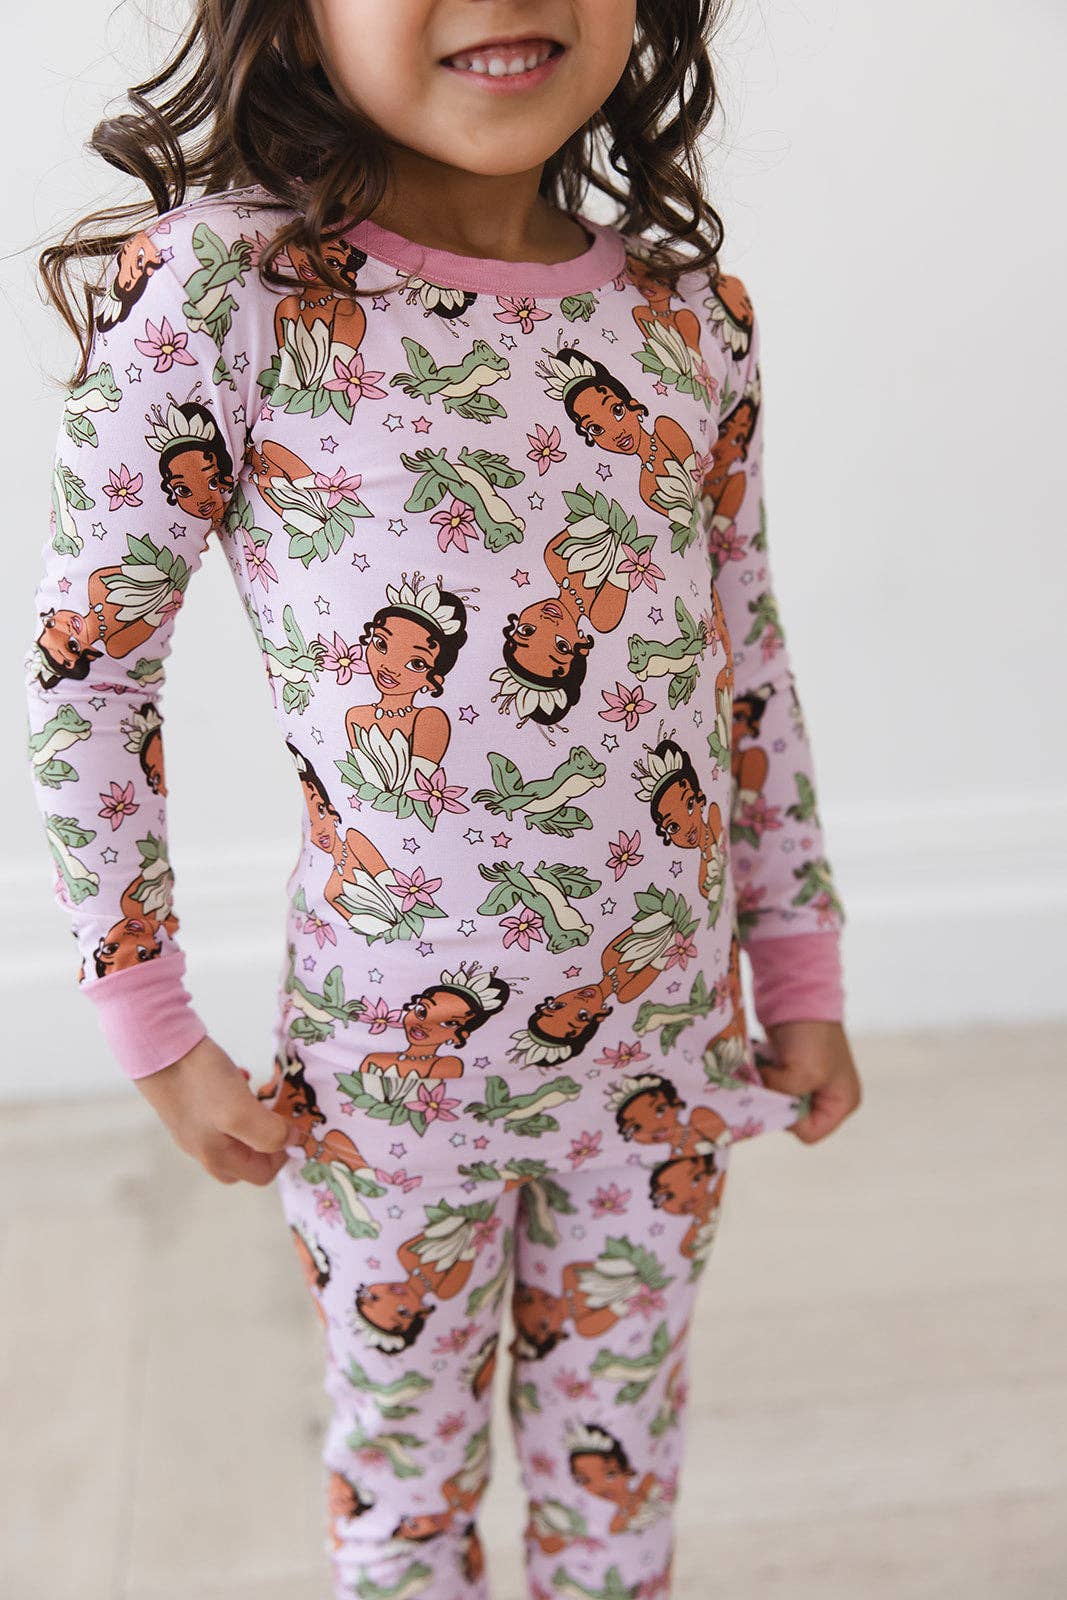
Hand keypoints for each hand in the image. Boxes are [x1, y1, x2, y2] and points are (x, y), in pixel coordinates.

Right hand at [133, 1033, 292, 1185]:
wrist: (158, 1048)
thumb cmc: (200, 1081)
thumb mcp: (241, 1111)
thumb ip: (269, 1133)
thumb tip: (292, 1141)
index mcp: (216, 1157)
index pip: (260, 1175)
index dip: (282, 1155)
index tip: (289, 1125)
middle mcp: (202, 1149)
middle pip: (245, 1160)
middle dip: (266, 1139)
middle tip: (274, 1112)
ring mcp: (193, 1128)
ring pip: (234, 1135)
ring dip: (253, 1118)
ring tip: (256, 1094)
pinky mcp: (189, 1105)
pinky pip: (221, 1112)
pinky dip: (236, 1100)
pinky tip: (239, 1078)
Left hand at [756, 1019, 862, 1143]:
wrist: (799, 992)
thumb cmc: (811, 1034)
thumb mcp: (803, 1073)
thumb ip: (784, 1096)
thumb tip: (760, 1095)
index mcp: (843, 1102)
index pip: (810, 1133)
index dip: (790, 1119)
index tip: (781, 1093)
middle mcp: (828, 1095)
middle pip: (792, 1118)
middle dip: (775, 1101)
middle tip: (765, 1081)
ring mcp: (809, 1080)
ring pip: (778, 1100)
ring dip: (766, 1087)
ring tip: (762, 1069)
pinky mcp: (790, 1066)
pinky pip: (771, 1083)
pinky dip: (762, 1076)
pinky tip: (759, 1062)